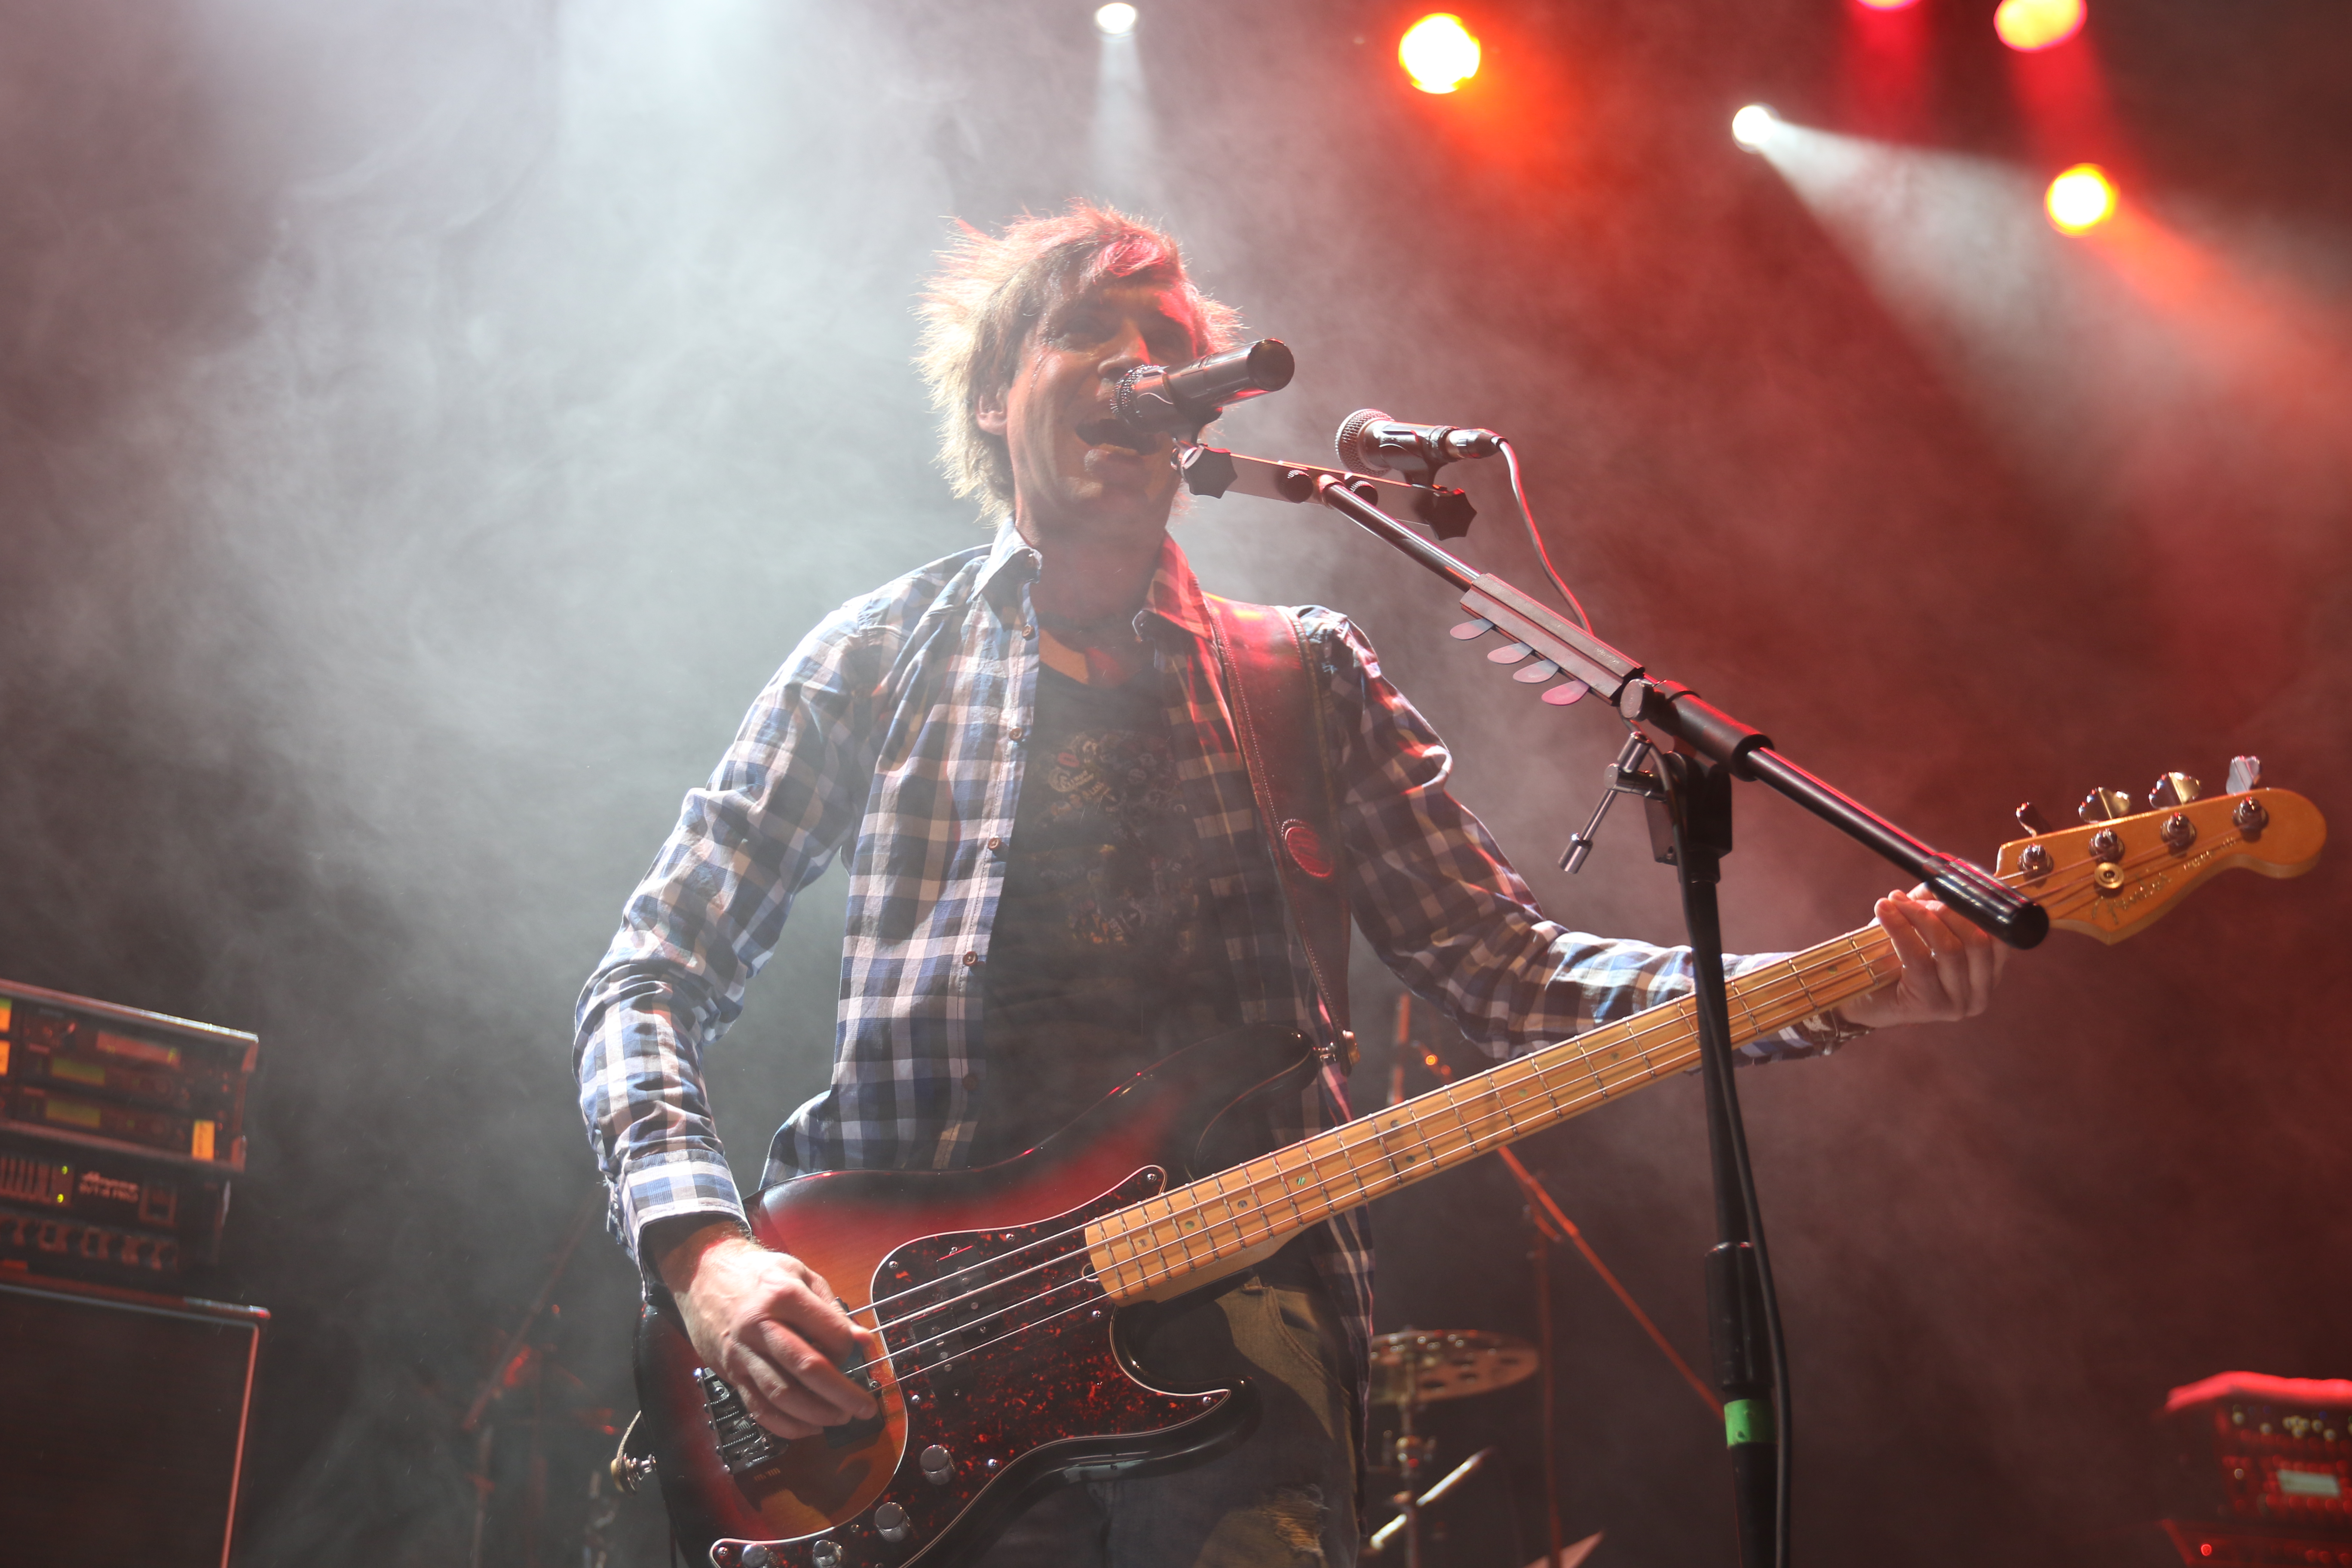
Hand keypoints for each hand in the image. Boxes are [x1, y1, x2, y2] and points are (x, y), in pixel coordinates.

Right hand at [658, 1223, 881, 1439]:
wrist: (701, 1273)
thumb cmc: (756, 1272)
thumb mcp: (799, 1273)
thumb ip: (830, 1309)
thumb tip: (861, 1341)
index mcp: (783, 1296)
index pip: (829, 1333)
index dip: (852, 1350)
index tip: (862, 1355)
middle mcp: (760, 1327)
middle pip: (807, 1368)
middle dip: (842, 1393)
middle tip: (864, 1407)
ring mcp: (742, 1354)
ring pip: (781, 1394)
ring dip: (816, 1413)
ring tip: (840, 1418)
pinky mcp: (730, 1373)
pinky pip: (758, 1408)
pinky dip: (785, 1425)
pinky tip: (808, 1427)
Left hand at [1838, 886, 2009, 1030]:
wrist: (1862, 999)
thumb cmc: (1893, 963)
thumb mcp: (1918, 928)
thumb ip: (1934, 903)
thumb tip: (1939, 879)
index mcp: (1988, 975)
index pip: (1998, 937)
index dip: (1977, 908)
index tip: (1951, 886)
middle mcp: (1980, 994)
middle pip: (1976, 941)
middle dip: (1945, 911)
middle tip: (1912, 898)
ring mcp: (1958, 1004)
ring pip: (1949, 949)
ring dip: (1920, 917)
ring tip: (1894, 902)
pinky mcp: (1930, 1006)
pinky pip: (1919, 959)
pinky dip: (1900, 929)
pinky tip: (1885, 911)